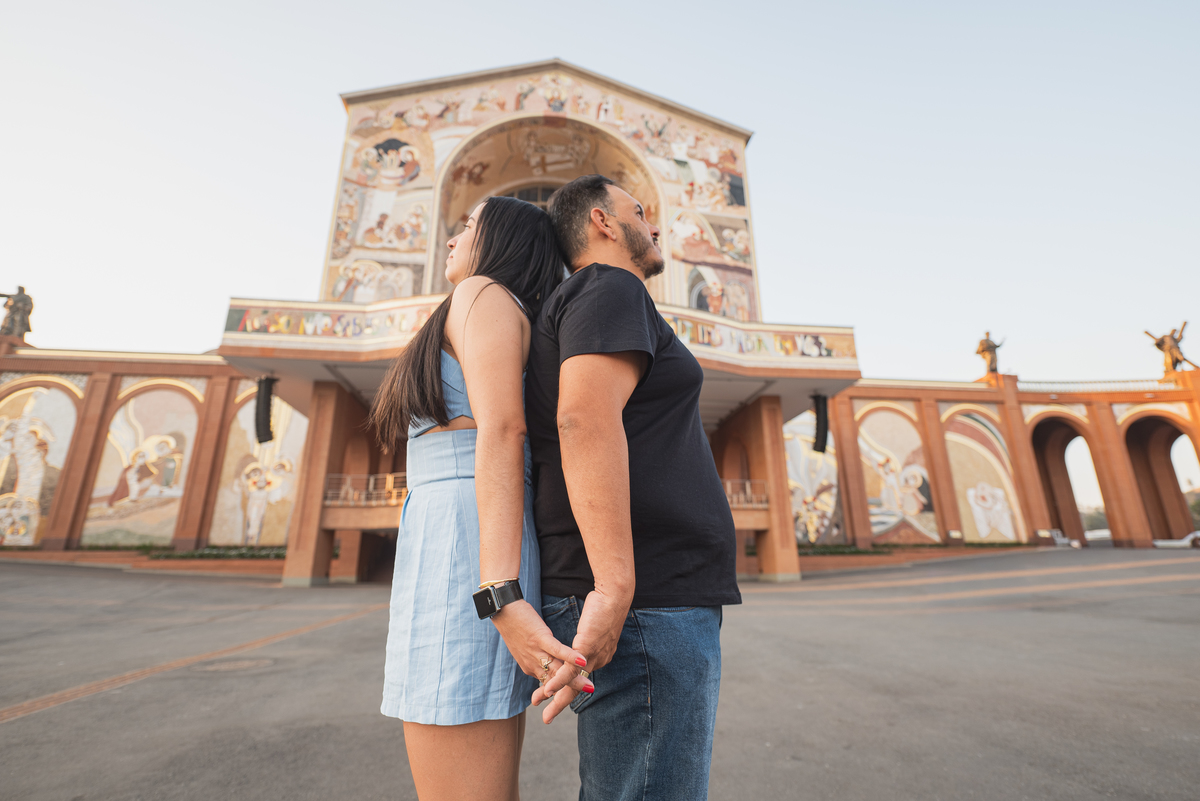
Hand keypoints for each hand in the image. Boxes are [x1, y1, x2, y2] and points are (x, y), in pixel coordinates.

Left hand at [490, 600, 593, 693]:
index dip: (563, 690)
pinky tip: (581, 661)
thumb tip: (550, 663)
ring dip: (574, 678)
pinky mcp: (538, 637)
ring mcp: (535, 651)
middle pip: (555, 682)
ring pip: (557, 670)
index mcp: (530, 667)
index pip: (549, 684)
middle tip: (590, 693)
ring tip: (589, 686)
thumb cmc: (514, 626)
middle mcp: (532, 664)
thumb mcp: (524, 648)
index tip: (578, 694)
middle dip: (572, 690)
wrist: (501, 610)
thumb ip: (538, 658)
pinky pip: (556, 649)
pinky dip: (569, 657)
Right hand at [532, 589, 628, 722]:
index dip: (564, 690)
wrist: (614, 596)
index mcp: (596, 657)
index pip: (578, 678)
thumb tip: (584, 647)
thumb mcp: (593, 628)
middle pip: (575, 688)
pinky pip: (569, 668)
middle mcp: (595, 661)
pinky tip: (549, 690)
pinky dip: (558, 681)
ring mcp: (591, 657)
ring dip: (556, 697)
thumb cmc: (603, 607)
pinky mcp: (586, 649)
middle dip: (559, 704)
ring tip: (544, 712)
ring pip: (571, 682)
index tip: (550, 699)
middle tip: (546, 719)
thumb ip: (586, 641)